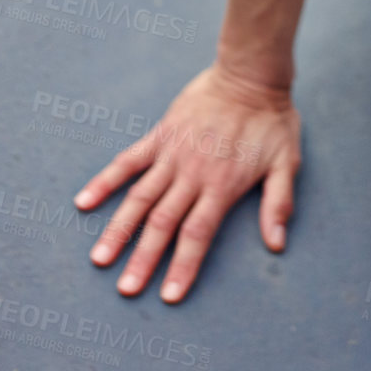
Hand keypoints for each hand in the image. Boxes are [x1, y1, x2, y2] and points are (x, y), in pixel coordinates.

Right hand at [73, 64, 301, 301]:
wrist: (250, 74)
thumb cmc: (271, 120)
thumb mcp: (286, 161)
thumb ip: (278, 204)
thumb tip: (277, 245)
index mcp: (222, 185)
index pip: (197, 234)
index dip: (183, 266)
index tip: (167, 297)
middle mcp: (192, 174)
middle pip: (162, 223)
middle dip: (143, 259)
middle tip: (126, 290)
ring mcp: (172, 154)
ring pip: (139, 198)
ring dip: (119, 229)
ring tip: (100, 259)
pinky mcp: (160, 136)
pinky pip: (128, 161)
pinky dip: (105, 181)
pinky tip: (84, 201)